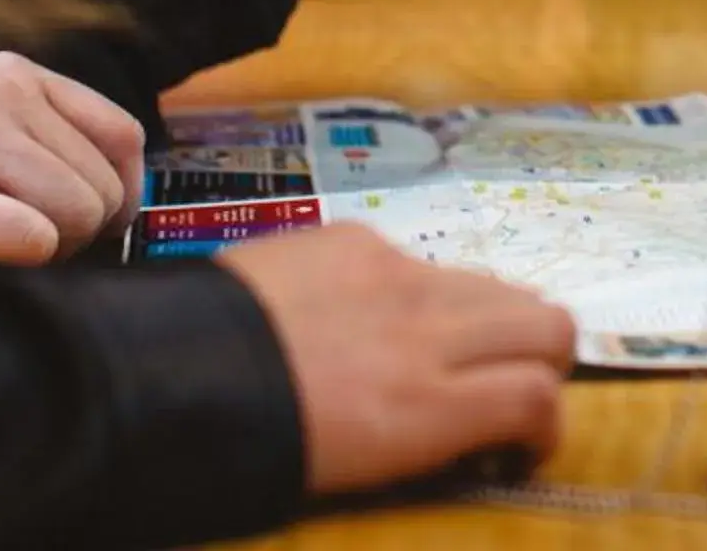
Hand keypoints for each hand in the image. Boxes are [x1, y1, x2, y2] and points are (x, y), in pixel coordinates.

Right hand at [0, 53, 145, 263]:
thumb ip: (50, 143)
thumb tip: (127, 206)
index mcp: (11, 75)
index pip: (122, 134)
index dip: (122, 192)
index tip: (96, 223)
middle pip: (104, 187)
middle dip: (73, 231)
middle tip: (15, 235)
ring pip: (76, 217)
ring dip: (45, 248)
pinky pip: (34, 241)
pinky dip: (15, 261)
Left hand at [222, 227, 576, 495]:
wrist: (158, 376)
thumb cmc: (248, 448)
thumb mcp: (358, 471)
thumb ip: (432, 438)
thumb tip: (470, 434)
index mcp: (426, 406)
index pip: (539, 397)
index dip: (548, 427)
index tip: (521, 445)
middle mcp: (428, 330)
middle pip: (548, 323)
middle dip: (541, 361)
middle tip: (502, 388)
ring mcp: (395, 272)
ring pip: (492, 283)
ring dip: (490, 320)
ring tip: (442, 349)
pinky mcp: (353, 235)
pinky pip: (416, 259)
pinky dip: (415, 290)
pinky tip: (362, 315)